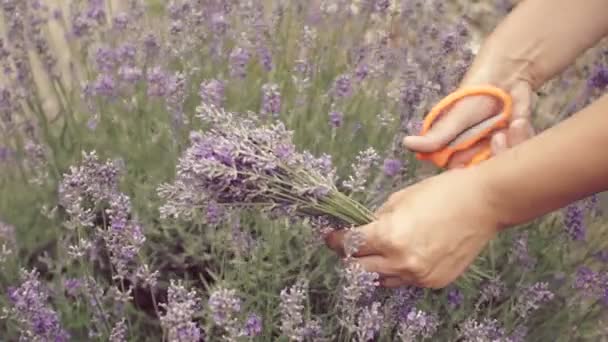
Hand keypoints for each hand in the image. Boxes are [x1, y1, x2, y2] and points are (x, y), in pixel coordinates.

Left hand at [325, 167, 502, 288]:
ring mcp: (419, 276)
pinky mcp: (434, 282)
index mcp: (388, 237)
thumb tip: (365, 230)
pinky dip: (399, 270)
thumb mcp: (400, 199)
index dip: (335, 240)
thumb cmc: (442, 193)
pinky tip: (405, 254)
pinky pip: (405, 281)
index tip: (331, 236)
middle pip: (359, 268)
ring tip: (378, 249)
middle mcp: (401, 262)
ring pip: (381, 279)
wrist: (484, 203)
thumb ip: (378, 220)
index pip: (349, 245)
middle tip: (349, 244)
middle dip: (350, 255)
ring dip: (374, 265)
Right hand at [404, 79, 536, 168]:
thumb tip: (406, 144)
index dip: (472, 171)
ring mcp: (496, 152)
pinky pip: (522, 153)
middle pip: (486, 174)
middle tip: (496, 136)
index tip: (478, 157)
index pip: (461, 177)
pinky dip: (522, 137)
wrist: (505, 77)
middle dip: (496, 157)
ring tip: (507, 124)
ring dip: (511, 144)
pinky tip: (517, 121)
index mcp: (454, 155)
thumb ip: (435, 137)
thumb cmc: (473, 96)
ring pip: (506, 165)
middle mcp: (474, 158)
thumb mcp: (454, 118)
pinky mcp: (515, 145)